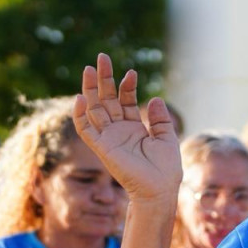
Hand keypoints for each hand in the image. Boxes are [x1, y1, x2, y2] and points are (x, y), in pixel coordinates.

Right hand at [73, 53, 182, 204]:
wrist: (159, 189)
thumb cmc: (165, 169)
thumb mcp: (166, 138)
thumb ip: (160, 119)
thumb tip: (156, 98)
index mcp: (134, 129)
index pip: (125, 101)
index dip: (127, 86)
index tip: (132, 73)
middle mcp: (119, 131)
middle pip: (106, 100)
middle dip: (104, 79)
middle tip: (101, 57)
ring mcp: (108, 138)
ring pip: (94, 109)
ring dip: (90, 90)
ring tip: (89, 68)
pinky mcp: (101, 147)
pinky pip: (86, 130)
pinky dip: (80, 115)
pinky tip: (81, 98)